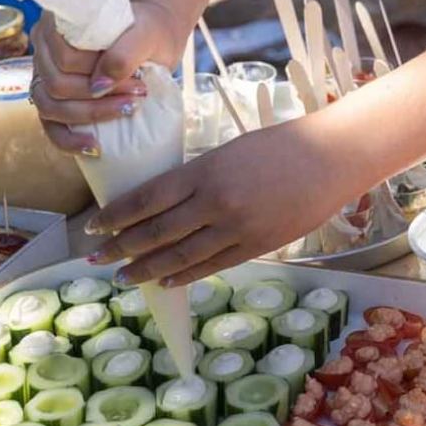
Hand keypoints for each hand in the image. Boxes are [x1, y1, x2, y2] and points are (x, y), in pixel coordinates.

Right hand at [31, 3, 179, 158]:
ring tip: (127, 111)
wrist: (153, 38)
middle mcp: (45, 49)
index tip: (135, 74)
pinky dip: (69, 141)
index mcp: (59, 23)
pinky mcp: (54, 101)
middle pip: (55, 84)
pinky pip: (50, 127)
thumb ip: (124, 52)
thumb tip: (99, 86)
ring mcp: (45, 76)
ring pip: (49, 106)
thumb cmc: (147, 30)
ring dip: (89, 115)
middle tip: (139, 94)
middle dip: (98, 96)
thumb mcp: (146, 32)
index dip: (95, 71)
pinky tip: (95, 147)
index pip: (64, 56)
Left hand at [84, 122, 343, 286]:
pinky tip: (166, 280)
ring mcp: (237, 228)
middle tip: (95, 256)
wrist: (331, 159)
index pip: (148, 198)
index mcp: (205, 170)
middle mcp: (216, 202)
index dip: (117, 215)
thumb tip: (164, 202)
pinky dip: (184, 275)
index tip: (94, 225)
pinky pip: (211, 266)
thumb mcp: (229, 151)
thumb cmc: (281, 145)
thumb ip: (199, 176)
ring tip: (123, 276)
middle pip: (156, 231)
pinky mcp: (256, 246)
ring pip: (179, 255)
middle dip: (121, 246)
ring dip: (146, 268)